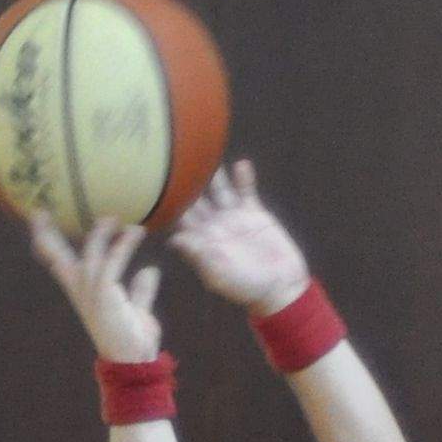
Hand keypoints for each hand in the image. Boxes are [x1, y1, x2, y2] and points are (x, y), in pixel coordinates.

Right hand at [28, 215, 166, 363]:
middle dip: (46, 234)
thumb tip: (149, 270)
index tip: (40, 218)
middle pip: (55, 257)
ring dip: (101, 233)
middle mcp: (80, 291)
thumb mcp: (137, 309)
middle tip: (39, 212)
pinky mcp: (104, 294)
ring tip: (114, 218)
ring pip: (89, 253)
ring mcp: (90, 292)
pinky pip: (113, 262)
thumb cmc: (133, 339)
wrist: (134, 362)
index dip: (47, 241)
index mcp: (82, 292)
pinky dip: (124, 245)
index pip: (58, 262)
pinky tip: (135, 232)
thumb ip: (140, 290)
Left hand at [164, 162, 309, 312]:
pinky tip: (241, 164)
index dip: (170, 203)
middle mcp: (214, 226)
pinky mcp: (254, 212)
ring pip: (218, 189)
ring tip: (206, 154)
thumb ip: (199, 255)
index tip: (160, 186)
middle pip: (196, 198)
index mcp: (201, 241)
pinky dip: (243, 177)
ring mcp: (234, 217)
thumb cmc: (247, 288)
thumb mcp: (220, 274)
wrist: (282, 287)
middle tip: (179, 159)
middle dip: (188, 181)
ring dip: (213, 174)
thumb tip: (174, 239)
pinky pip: (246, 190)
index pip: (180, 218)